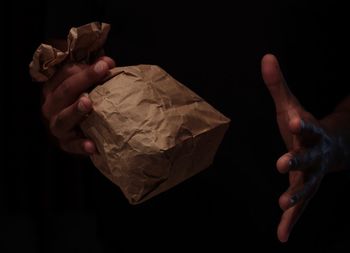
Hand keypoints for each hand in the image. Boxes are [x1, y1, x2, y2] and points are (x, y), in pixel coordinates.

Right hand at [42, 56, 115, 154]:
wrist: (73, 132)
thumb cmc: (81, 101)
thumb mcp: (84, 86)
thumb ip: (94, 74)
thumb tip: (108, 62)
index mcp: (54, 88)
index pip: (67, 73)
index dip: (86, 68)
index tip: (106, 64)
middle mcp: (51, 106)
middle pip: (65, 91)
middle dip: (84, 80)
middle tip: (101, 72)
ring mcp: (56, 126)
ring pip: (63, 118)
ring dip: (75, 110)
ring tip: (88, 103)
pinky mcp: (65, 144)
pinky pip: (72, 145)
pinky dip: (81, 145)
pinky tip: (93, 146)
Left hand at [261, 54, 339, 241]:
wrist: (332, 147)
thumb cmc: (305, 126)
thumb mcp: (291, 105)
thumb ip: (277, 85)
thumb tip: (266, 56)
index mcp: (310, 134)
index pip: (306, 128)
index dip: (301, 125)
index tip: (295, 120)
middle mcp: (313, 156)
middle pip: (305, 159)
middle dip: (296, 161)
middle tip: (282, 164)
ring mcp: (310, 175)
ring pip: (304, 187)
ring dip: (294, 196)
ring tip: (283, 204)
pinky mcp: (303, 189)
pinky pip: (298, 206)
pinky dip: (290, 220)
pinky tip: (281, 236)